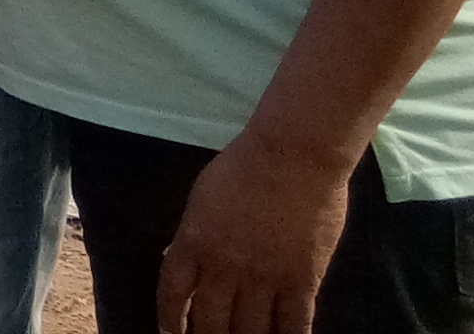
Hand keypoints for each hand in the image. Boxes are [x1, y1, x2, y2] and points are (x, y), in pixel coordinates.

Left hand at [160, 131, 349, 333]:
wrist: (294, 157)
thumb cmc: (243, 167)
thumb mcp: (201, 200)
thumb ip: (195, 236)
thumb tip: (186, 262)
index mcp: (194, 244)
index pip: (173, 294)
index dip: (170, 319)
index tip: (171, 333)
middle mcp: (225, 268)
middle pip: (210, 320)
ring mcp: (265, 277)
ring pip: (250, 330)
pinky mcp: (303, 280)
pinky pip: (294, 324)